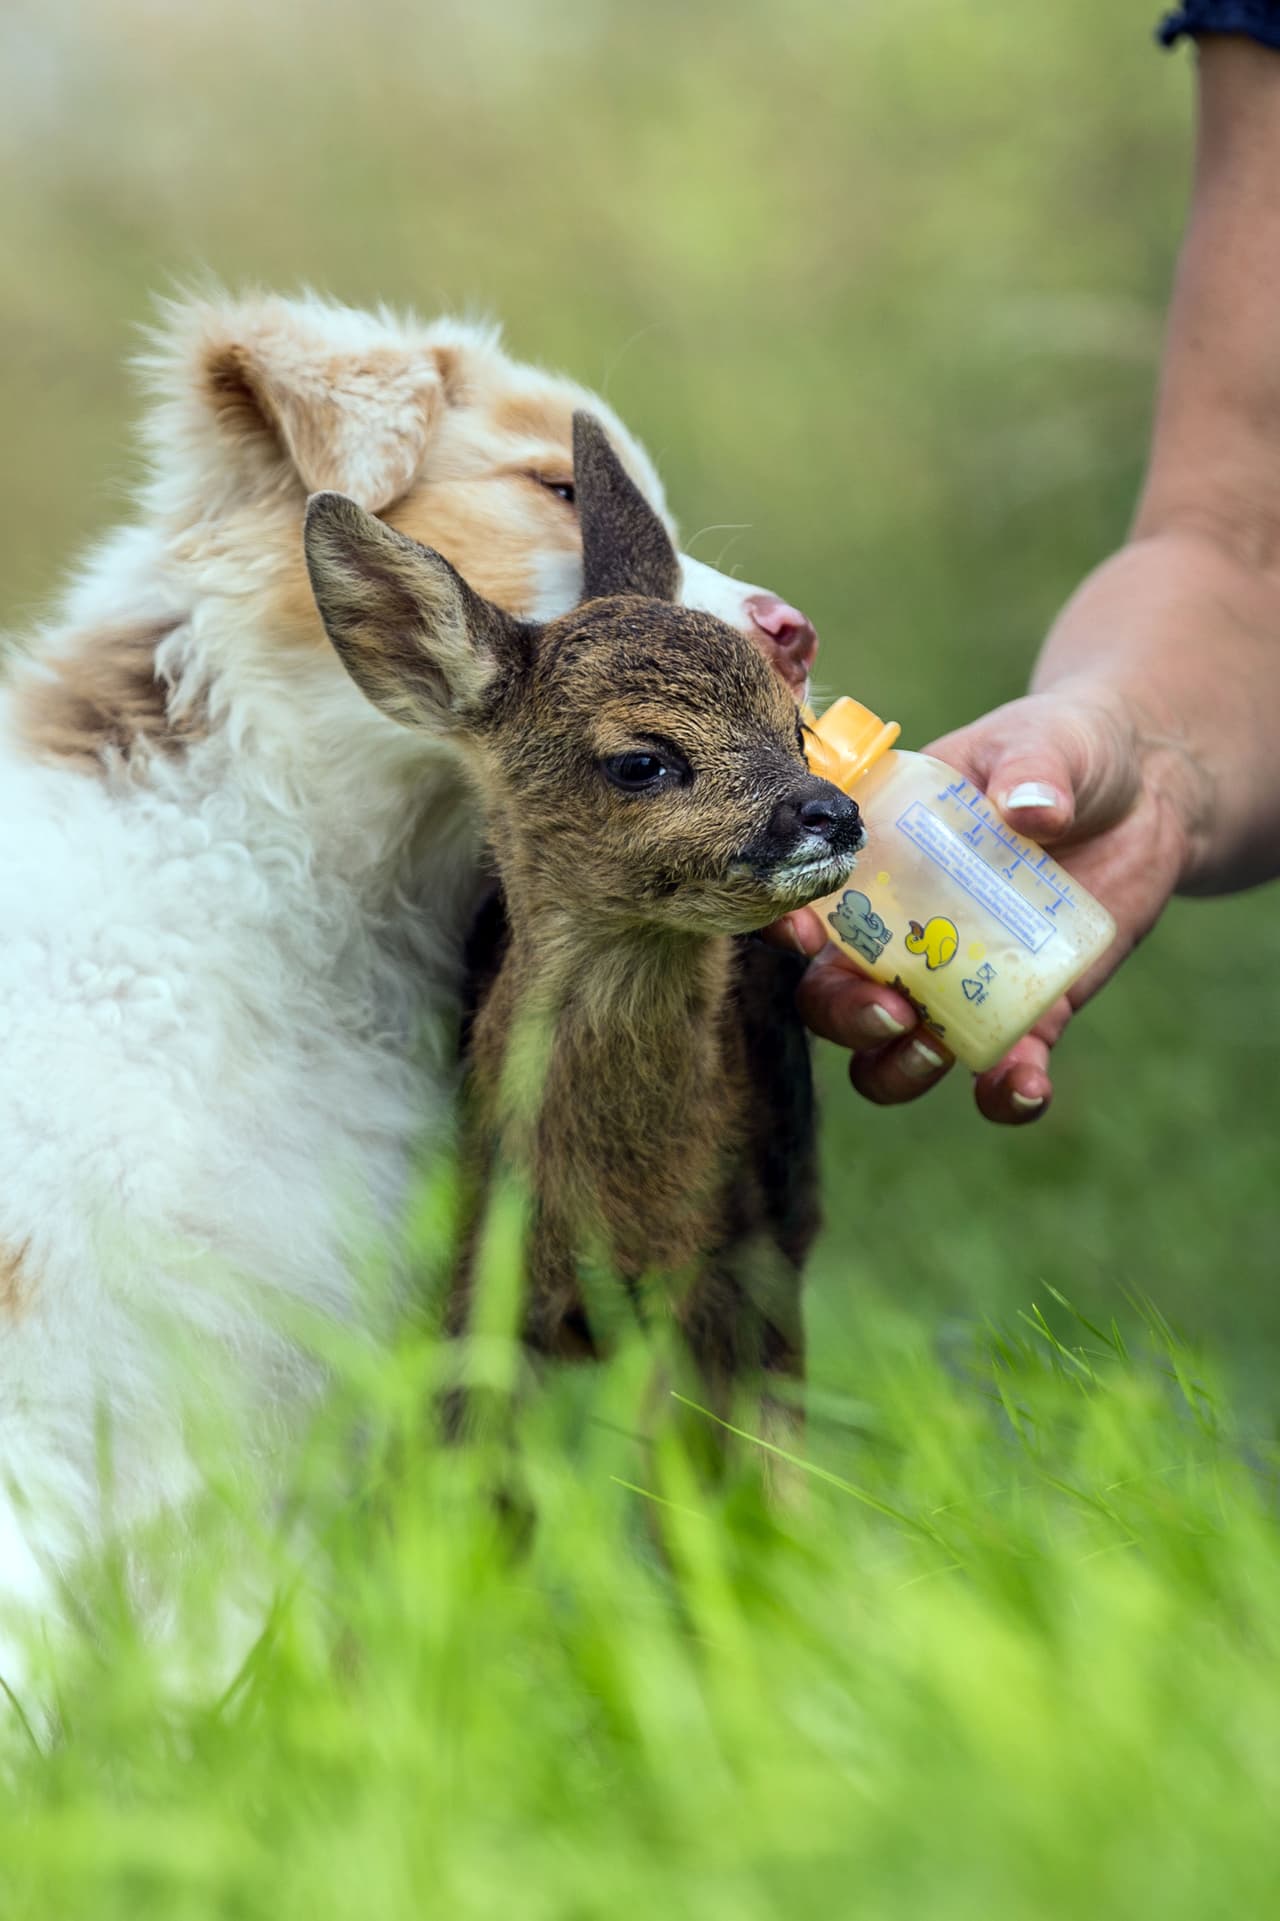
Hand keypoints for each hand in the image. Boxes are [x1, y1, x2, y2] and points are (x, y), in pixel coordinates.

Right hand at [772, 533, 1244, 1122]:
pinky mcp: (1024, 1013)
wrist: (1147, 791)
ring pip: (889, 1050)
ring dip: (895, 1068)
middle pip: (830, 993)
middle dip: (844, 1014)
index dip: (788, 921)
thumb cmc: (1067, 750)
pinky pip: (998, 1071)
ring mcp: (954, 980)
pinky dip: (1003, 1094)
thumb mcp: (1047, 741)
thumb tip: (1032, 809)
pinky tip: (1026, 1087)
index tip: (802, 933)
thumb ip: (1034, 766)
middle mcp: (897, 928)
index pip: (809, 895)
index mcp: (877, 854)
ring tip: (936, 1051)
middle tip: (891, 1009)